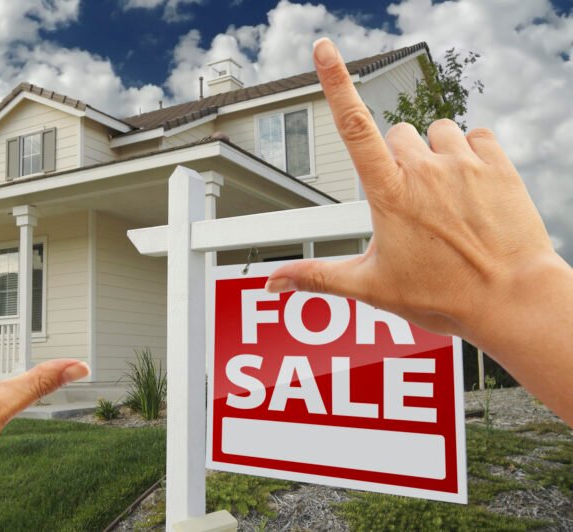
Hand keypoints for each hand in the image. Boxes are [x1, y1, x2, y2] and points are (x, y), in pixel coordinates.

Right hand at [266, 38, 572, 425]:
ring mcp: (464, 164)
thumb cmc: (442, 296)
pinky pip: (478, 135)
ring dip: (435, 154)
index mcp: (388, 193)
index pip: (352, 126)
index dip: (335, 82)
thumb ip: (316, 276)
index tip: (324, 49)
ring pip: (437, 131)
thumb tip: (272, 281)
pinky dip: (472, 153)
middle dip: (397, 160)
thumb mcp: (370, 287)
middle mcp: (424, 169)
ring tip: (445, 196)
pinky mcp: (499, 165)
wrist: (512, 300)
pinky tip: (472, 185)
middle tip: (412, 203)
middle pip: (397, 135)